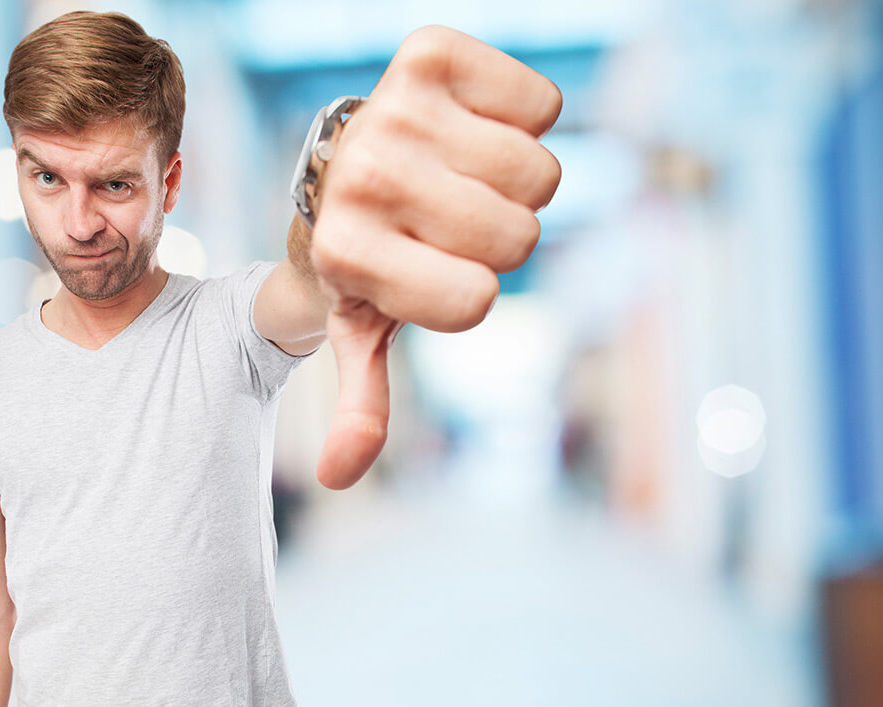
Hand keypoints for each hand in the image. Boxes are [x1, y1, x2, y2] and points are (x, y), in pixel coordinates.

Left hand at [310, 25, 561, 489]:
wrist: (340, 166)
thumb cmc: (366, 258)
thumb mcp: (359, 331)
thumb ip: (359, 402)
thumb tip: (338, 477)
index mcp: (345, 256)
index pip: (478, 303)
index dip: (469, 295)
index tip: (425, 272)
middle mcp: (362, 179)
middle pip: (518, 236)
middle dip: (497, 240)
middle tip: (445, 223)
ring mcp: (393, 110)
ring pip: (540, 171)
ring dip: (515, 182)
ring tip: (456, 177)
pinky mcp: (430, 53)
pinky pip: (544, 103)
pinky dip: (525, 120)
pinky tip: (470, 129)